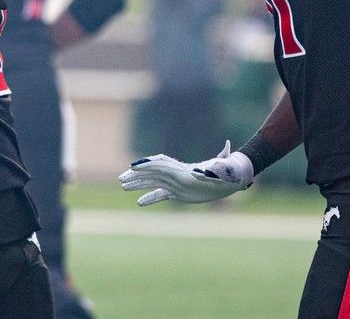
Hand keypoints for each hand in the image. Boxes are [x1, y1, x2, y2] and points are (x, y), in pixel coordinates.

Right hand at [118, 140, 253, 205]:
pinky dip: (149, 198)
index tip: (134, 166)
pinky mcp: (177, 193)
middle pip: (152, 173)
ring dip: (138, 184)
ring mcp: (175, 183)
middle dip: (136, 175)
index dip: (148, 165)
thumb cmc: (226, 172)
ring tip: (123, 186)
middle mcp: (176, 174)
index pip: (162, 164)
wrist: (228, 180)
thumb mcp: (223, 166)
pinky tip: (139, 202)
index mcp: (184, 168)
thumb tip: (228, 145)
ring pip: (152, 183)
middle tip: (121, 179)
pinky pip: (160, 195)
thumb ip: (223, 158)